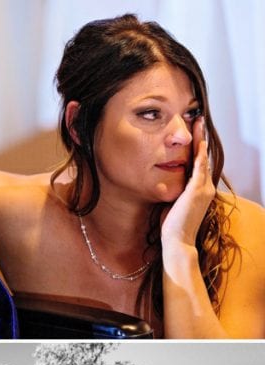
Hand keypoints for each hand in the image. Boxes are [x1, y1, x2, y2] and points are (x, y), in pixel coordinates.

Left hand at [161, 117, 214, 251]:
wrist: (177, 242)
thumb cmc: (172, 228)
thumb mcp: (171, 205)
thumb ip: (171, 193)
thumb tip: (161, 185)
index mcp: (199, 191)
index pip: (199, 165)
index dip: (196, 149)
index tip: (192, 136)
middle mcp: (205, 187)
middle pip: (203, 157)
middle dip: (200, 138)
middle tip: (197, 120)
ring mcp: (203, 188)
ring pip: (203, 158)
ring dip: (200, 139)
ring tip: (197, 123)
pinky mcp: (197, 190)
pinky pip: (199, 166)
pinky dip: (198, 152)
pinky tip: (197, 140)